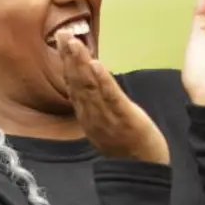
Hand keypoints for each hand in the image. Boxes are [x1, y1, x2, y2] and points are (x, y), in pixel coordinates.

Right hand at [57, 31, 168, 164]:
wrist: (143, 170)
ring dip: (80, 64)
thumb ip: (95, 104)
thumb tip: (89, 83)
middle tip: (63, 34)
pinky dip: (102, 80)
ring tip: (75, 43)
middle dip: (69, 57)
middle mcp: (91, 116)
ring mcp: (106, 118)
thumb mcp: (105, 124)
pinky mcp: (124, 119)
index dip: (66, 63)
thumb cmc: (126, 146)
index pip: (73, 85)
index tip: (61, 42)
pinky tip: (95, 64)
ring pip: (89, 88)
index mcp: (87, 116)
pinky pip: (110, 97)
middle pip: (77, 83)